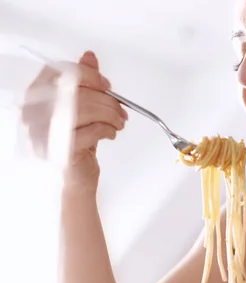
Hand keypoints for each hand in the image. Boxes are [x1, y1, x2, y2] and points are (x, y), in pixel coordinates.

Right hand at [21, 51, 127, 189]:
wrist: (77, 173)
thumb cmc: (78, 139)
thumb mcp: (83, 106)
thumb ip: (84, 81)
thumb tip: (90, 56)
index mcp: (36, 97)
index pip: (59, 73)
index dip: (86, 75)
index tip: (106, 85)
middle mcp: (34, 113)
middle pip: (76, 92)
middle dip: (106, 100)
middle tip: (120, 110)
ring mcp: (44, 133)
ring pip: (85, 110)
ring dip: (110, 115)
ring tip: (118, 123)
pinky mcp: (60, 150)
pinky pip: (90, 131)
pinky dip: (107, 130)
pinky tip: (110, 133)